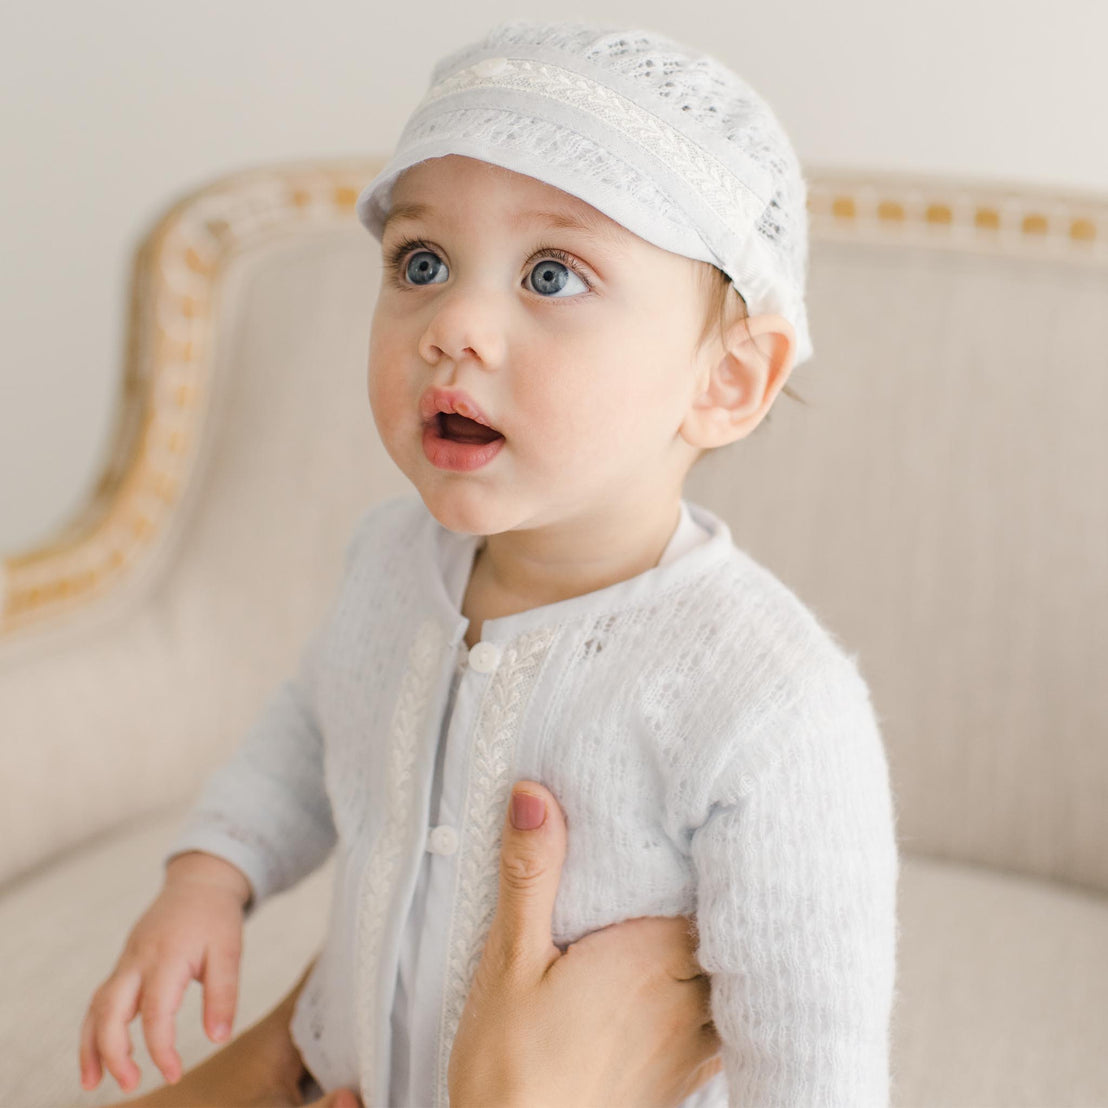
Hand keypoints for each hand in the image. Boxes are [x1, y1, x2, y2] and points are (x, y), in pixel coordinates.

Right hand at [78, 851, 251, 1093]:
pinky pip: (100, 1000)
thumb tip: (218, 1039)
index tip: (173, 1074)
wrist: (198, 883)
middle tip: (130, 1085)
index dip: (161, 1048)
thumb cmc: (215, 918)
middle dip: (113, 1053)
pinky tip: (99, 1055)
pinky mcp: (123, 966)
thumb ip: (224, 994)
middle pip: (110, 1010)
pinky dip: (94, 1029)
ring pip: (97, 1006)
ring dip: (91, 1046)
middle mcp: (138, 960)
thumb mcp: (230, 950)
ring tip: (94, 1084)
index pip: (156, 1011)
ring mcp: (126, 962)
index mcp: (167, 956)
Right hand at [448, 781, 722, 1107]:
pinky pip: (728, 1023)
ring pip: (734, 974)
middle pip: (726, 927)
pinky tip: (703, 984)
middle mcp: (686, 997)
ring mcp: (692, 1043)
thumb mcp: (509, 963)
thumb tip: (536, 795)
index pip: (708, 886)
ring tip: (718, 905)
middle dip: (721, 890)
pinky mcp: (686, 1078)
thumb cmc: (512, 1073)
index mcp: (650, 955)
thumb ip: (532, 876)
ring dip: (729, 942)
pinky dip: (726, 994)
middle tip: (713, 844)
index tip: (705, 816)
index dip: (711, 850)